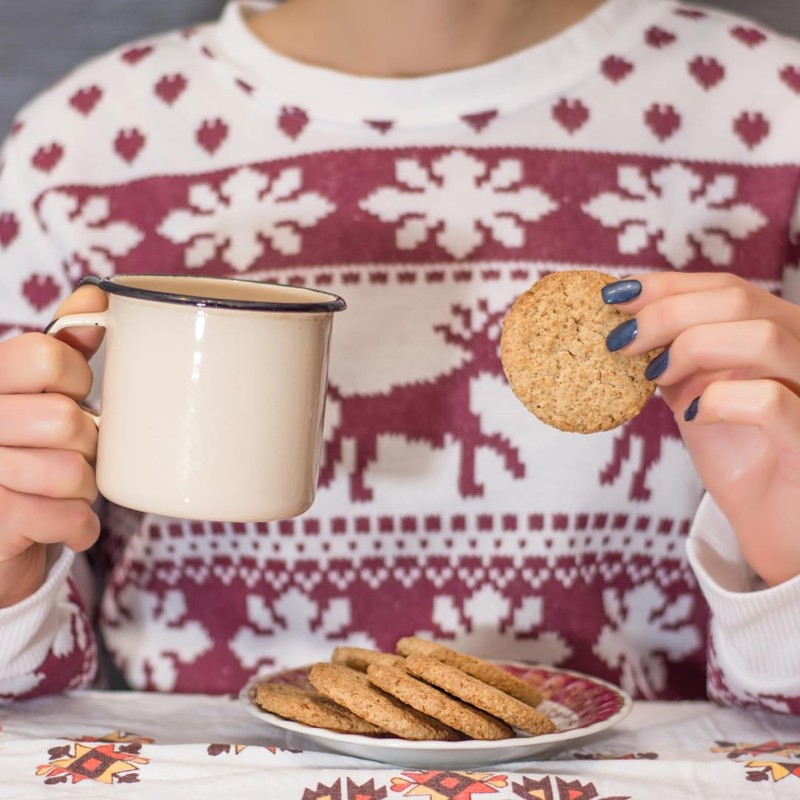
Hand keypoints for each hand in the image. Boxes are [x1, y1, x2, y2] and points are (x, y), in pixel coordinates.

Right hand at [0, 284, 106, 606]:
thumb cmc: (24, 456)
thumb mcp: (37, 396)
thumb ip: (61, 350)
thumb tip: (98, 295)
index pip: (46, 356)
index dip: (78, 379)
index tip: (71, 396)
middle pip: (67, 419)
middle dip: (87, 444)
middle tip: (70, 454)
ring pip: (72, 472)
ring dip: (84, 490)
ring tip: (64, 491)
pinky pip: (67, 517)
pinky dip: (79, 527)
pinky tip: (62, 524)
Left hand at [604, 271, 799, 586]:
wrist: (776, 522)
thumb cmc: (739, 455)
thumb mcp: (696, 394)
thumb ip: (673, 358)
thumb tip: (621, 325)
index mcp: (779, 331)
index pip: (725, 286)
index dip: (665, 285)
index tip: (613, 295)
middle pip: (738, 299)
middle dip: (665, 313)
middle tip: (619, 341)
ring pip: (762, 337)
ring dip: (691, 348)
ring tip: (654, 376)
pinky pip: (768, 401)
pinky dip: (719, 400)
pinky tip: (691, 414)